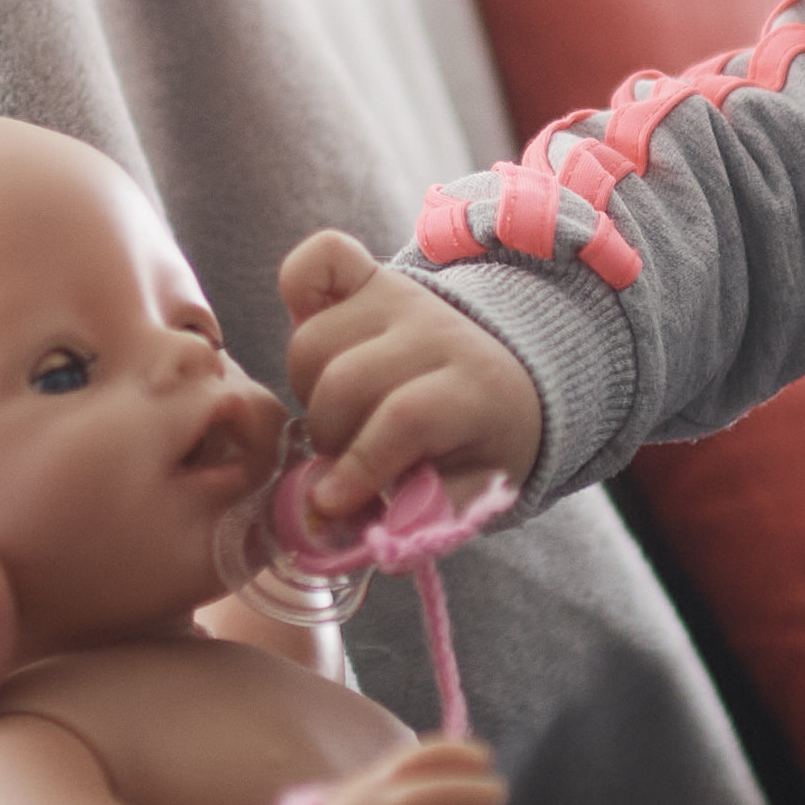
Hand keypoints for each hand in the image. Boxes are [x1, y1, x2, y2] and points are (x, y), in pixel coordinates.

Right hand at [279, 229, 542, 520]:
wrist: (507, 375)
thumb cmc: (480, 441)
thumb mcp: (473, 490)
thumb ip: (427, 518)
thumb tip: (375, 545)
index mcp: (473, 388)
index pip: (405, 416)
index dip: (361, 463)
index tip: (331, 505)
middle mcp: (435, 331)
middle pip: (346, 381)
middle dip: (330, 438)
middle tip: (342, 462)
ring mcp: (398, 296)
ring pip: (312, 342)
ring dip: (308, 391)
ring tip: (336, 414)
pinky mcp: (368, 275)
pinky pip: (316, 259)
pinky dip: (297, 284)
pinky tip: (307, 325)